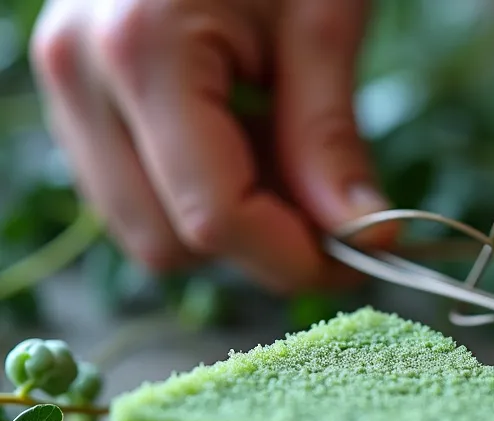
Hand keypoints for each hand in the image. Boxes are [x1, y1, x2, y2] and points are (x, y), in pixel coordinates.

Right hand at [29, 0, 394, 293]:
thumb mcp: (323, 20)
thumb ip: (331, 139)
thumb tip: (367, 242)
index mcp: (142, 52)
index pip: (215, 219)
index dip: (298, 259)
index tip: (368, 257)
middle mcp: (78, 72)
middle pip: (167, 243)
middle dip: (262, 246)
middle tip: (338, 212)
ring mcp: (62, 77)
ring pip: (142, 225)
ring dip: (228, 222)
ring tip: (289, 156)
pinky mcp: (72, 83)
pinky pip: (130, 184)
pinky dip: (198, 187)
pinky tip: (246, 136)